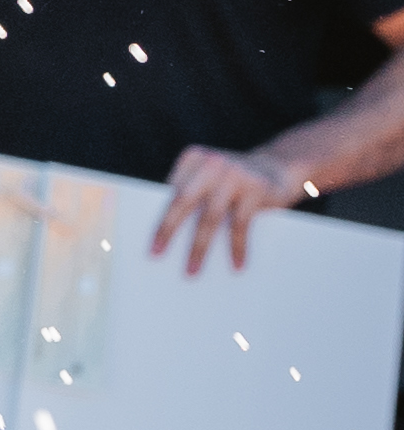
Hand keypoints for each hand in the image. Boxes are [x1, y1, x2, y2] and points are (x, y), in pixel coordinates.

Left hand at [152, 138, 305, 275]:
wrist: (281, 167)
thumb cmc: (234, 181)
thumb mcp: (211, 178)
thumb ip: (192, 194)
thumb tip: (164, 234)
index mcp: (193, 159)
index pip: (170, 191)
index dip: (158, 216)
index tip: (148, 241)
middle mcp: (211, 163)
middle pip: (183, 201)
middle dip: (168, 230)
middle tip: (157, 254)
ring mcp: (234, 174)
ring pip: (210, 217)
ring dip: (199, 247)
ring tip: (192, 270)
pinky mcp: (257, 188)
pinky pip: (241, 224)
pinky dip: (237, 247)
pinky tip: (236, 265)